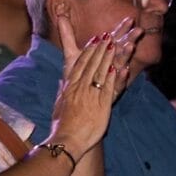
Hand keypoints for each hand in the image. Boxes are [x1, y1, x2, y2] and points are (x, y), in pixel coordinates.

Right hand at [49, 18, 119, 157]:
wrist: (66, 140)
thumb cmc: (61, 125)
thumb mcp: (58, 106)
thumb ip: (61, 92)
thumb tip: (61, 83)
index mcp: (69, 88)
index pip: (80, 65)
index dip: (88, 51)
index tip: (94, 40)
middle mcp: (79, 89)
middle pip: (90, 65)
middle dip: (99, 49)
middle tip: (106, 35)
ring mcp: (89, 96)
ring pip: (99, 73)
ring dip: (106, 58)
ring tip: (113, 44)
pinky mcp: (100, 106)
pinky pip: (107, 88)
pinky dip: (112, 77)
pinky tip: (118, 67)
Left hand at [58, 15, 138, 96]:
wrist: (75, 100)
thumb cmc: (77, 74)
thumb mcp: (71, 54)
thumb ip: (67, 35)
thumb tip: (60, 16)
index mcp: (103, 54)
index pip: (114, 38)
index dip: (122, 28)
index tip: (130, 19)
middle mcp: (110, 64)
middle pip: (121, 49)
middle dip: (129, 39)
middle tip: (138, 30)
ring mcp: (111, 78)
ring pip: (121, 65)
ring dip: (125, 56)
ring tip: (131, 46)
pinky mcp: (110, 92)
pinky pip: (117, 84)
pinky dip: (120, 77)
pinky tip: (124, 71)